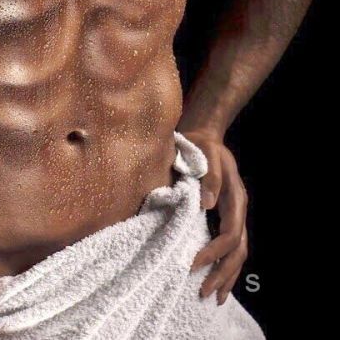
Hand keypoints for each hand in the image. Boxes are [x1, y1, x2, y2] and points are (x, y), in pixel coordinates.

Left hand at [180, 128, 248, 305]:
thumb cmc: (201, 144)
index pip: (229, 234)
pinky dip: (225, 265)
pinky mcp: (225, 216)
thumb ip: (208, 176)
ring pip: (238, 253)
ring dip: (227, 275)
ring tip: (213, 296)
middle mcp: (238, 210)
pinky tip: (216, 279)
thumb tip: (205, 204)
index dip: (213, 252)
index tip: (192, 264)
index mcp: (235, 198)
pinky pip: (231, 247)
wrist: (205, 134)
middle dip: (222, 273)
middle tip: (203, 292)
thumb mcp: (205, 153)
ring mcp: (234, 214)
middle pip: (238, 250)